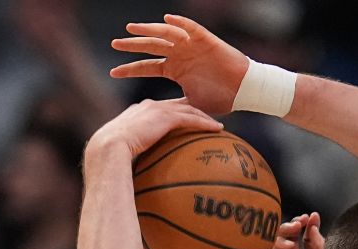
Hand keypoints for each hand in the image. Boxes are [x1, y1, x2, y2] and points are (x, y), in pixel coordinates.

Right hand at [86, 97, 221, 160]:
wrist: (109, 148)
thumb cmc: (112, 156)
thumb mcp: (125, 152)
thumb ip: (136, 155)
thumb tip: (139, 175)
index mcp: (139, 112)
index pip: (162, 110)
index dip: (176, 114)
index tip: (187, 121)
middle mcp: (149, 106)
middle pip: (178, 105)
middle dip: (194, 110)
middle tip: (209, 119)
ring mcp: (157, 109)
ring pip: (188, 109)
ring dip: (205, 116)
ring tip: (218, 125)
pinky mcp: (165, 117)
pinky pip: (191, 118)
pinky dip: (205, 123)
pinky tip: (218, 129)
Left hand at [111, 15, 248, 115]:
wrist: (245, 90)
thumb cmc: (222, 98)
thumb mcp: (193, 105)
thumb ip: (177, 108)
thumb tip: (161, 120)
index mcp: (174, 69)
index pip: (147, 67)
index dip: (130, 69)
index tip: (113, 73)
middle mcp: (179, 54)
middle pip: (150, 47)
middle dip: (132, 45)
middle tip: (114, 44)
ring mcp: (190, 45)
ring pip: (165, 33)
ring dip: (149, 30)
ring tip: (132, 28)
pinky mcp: (205, 39)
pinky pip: (190, 27)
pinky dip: (179, 22)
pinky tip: (167, 18)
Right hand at [265, 212, 328, 248]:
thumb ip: (319, 241)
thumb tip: (312, 224)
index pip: (304, 237)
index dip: (307, 224)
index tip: (313, 216)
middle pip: (289, 236)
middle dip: (295, 224)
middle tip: (302, 220)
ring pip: (276, 240)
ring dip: (284, 229)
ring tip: (295, 226)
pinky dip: (275, 242)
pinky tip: (288, 243)